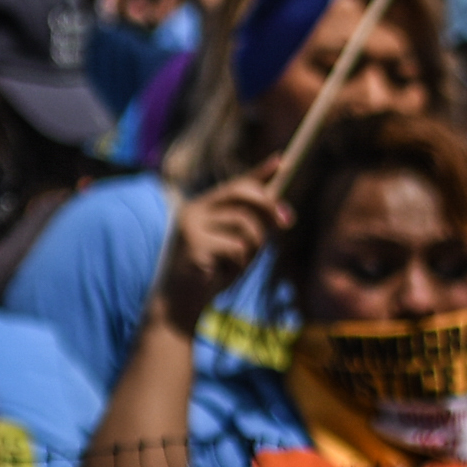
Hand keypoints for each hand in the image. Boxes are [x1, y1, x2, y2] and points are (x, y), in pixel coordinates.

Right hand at [154, 174, 283, 334]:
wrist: (179, 306)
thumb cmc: (210, 276)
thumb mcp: (235, 248)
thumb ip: (251, 228)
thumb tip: (278, 210)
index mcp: (202, 208)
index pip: (235, 184)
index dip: (260, 172)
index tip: (283, 161)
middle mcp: (194, 210)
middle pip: (241, 192)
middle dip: (270, 205)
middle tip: (287, 223)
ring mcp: (191, 225)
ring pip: (245, 222)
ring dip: (254, 246)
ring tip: (238, 264)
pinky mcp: (193, 244)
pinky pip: (237, 247)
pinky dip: (240, 264)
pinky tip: (222, 274)